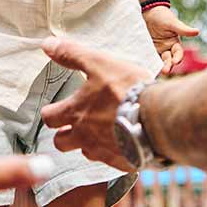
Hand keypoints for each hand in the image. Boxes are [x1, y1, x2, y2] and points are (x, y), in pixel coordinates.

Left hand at [37, 37, 153, 170]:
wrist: (159, 117)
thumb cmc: (128, 89)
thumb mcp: (99, 63)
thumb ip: (72, 55)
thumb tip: (46, 45)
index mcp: (76, 114)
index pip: (49, 118)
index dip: (50, 112)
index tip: (55, 109)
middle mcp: (85, 137)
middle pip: (61, 143)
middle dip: (64, 134)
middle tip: (73, 125)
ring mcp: (104, 152)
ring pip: (87, 152)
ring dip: (89, 143)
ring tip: (100, 132)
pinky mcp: (123, 162)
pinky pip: (111, 160)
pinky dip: (113, 151)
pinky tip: (123, 141)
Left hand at [143, 6, 200, 73]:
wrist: (148, 11)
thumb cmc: (163, 15)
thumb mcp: (172, 23)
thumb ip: (183, 29)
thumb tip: (197, 31)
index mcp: (175, 43)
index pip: (178, 53)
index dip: (178, 58)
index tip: (175, 62)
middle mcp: (167, 48)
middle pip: (169, 59)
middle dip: (168, 65)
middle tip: (165, 71)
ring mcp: (157, 49)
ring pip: (160, 61)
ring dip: (159, 66)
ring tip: (157, 72)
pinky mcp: (149, 49)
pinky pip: (150, 57)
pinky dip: (150, 63)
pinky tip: (147, 67)